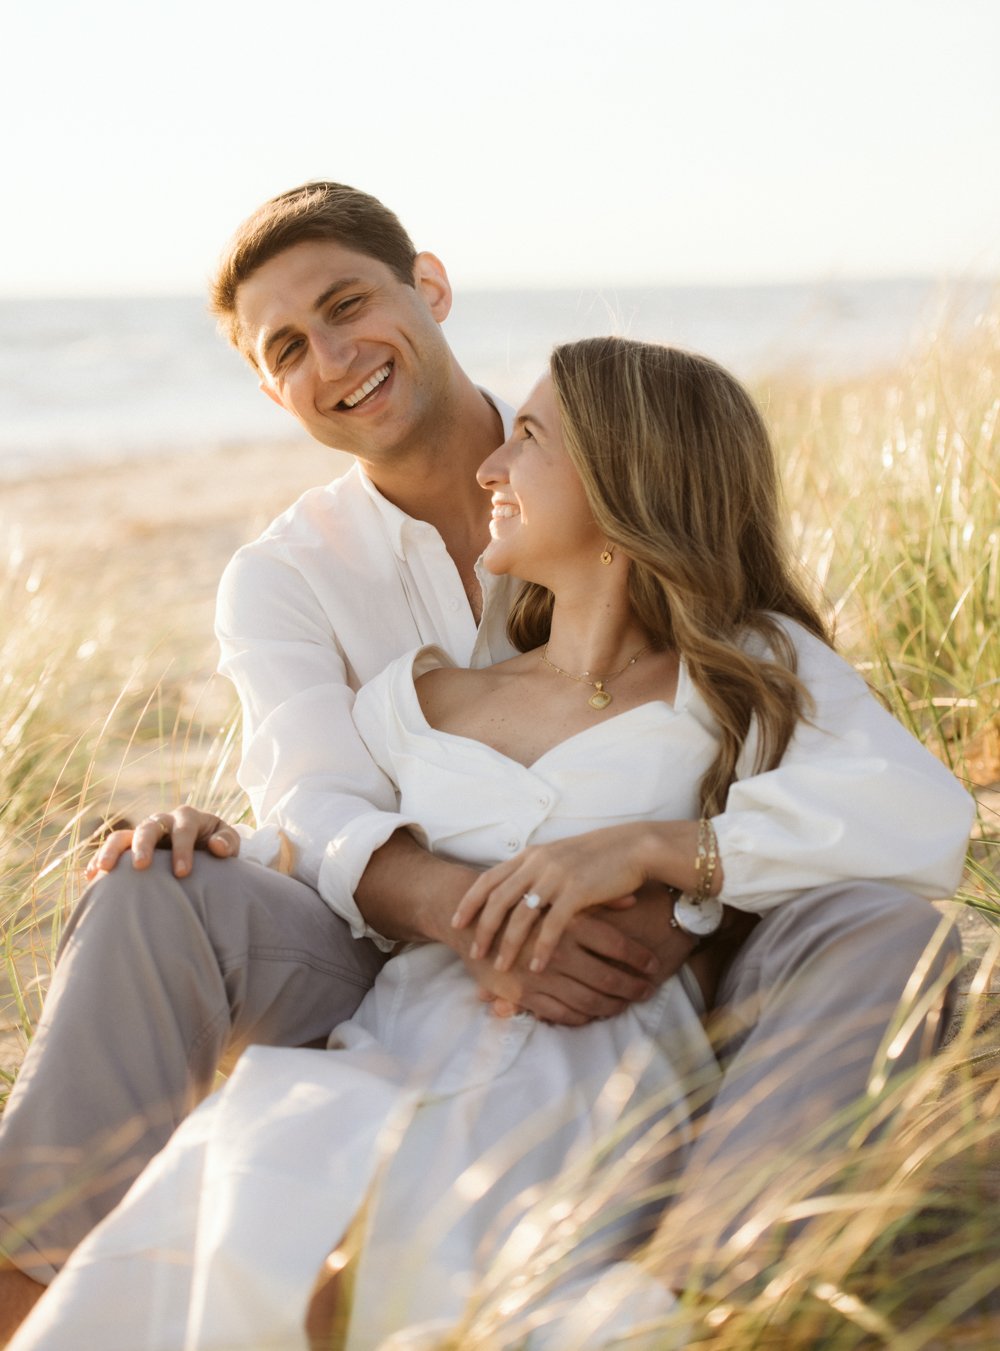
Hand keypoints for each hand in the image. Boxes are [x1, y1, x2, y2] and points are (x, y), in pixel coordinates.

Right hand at [86, 806, 240, 880]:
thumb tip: (217, 847)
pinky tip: (91, 877)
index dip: (182, 849)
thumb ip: (228, 842)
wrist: (202, 849)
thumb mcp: (228, 842)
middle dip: (144, 846)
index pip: (183, 829)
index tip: (182, 874)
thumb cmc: (216, 846)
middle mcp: (162, 822)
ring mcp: (143, 833)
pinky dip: (100, 860)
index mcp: (187, 818)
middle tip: (141, 866)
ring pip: (123, 836)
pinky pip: (112, 850)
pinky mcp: (129, 847)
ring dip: (113, 851)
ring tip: (104, 869)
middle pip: (149, 828)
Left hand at [452, 824, 653, 974]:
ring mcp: (556, 876)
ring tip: (500, 967)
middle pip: (498, 899)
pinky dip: (540, 948)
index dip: (469, 901)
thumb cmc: (599, 857)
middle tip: (473, 953)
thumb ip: (537, 871)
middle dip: (482, 929)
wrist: (634, 847)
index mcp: (531, 855)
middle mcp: (538, 863)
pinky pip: (552, 925)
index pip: (489, 879)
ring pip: (520, 915)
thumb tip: (519, 891)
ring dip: (508, 944)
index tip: (455, 922)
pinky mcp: (576, 891)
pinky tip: (536, 967)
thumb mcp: (560, 858)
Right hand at [458, 906, 661, 1025]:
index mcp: (570, 924)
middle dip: (632, 988)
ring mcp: (543, 977)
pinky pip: (562, 1014)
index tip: (653, 966)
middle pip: (608, 979)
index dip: (640, 960)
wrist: (472, 920)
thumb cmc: (521, 904)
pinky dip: (582, 1017)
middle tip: (647, 991)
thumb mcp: (558, 897)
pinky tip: (592, 1013)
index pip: (618, 947)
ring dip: (612, 1006)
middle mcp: (560, 952)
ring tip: (624, 1004)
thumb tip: (632, 898)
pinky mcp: (526, 995)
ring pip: (589, 1001)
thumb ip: (597, 900)